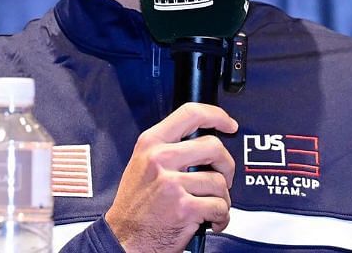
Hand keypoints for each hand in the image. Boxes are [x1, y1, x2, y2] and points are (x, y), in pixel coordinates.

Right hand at [104, 103, 238, 252]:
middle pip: (213, 146)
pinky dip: (221, 217)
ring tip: (208, 205)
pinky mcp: (185, 207)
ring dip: (222, 198)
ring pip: (220, 181)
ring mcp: (172, 183)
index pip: (189, 114)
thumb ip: (167, 149)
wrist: (124, 237)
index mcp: (150, 143)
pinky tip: (210, 220)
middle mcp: (160, 159)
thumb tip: (201, 142)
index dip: (216, 116)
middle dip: (226, 165)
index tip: (227, 124)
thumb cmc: (135, 205)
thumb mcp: (141, 164)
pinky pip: (220, 206)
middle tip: (221, 177)